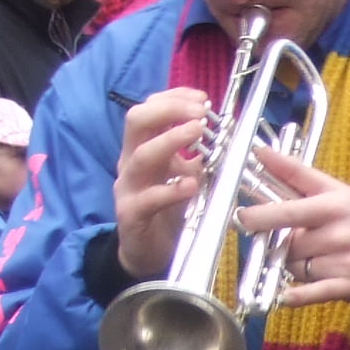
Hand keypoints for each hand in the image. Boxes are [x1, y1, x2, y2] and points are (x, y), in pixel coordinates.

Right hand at [113, 88, 213, 280]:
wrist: (146, 253)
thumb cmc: (165, 210)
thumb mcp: (182, 175)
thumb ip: (195, 155)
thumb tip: (221, 134)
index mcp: (142, 147)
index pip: (149, 109)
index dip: (174, 98)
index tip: (201, 97)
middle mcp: (131, 161)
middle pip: (137, 121)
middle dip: (169, 109)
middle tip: (200, 112)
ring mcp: (128, 187)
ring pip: (141, 155)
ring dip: (171, 140)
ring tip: (197, 132)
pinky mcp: (131, 214)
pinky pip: (148, 199)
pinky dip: (170, 190)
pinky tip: (191, 184)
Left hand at [240, 142, 349, 305]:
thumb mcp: (333, 188)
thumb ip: (295, 172)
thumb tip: (261, 152)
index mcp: (332, 206)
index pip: (290, 211)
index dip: (262, 216)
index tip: (242, 217)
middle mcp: (339, 234)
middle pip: (290, 245)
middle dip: (283, 245)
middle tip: (291, 240)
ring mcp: (346, 262)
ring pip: (298, 269)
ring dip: (295, 266)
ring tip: (312, 257)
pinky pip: (315, 293)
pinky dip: (297, 296)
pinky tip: (285, 297)